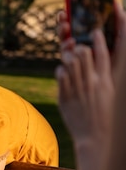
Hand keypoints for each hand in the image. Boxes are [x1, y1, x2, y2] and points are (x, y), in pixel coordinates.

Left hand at [56, 28, 113, 169]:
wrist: (95, 138)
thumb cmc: (105, 115)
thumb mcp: (110, 93)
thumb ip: (105, 76)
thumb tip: (101, 61)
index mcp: (106, 82)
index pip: (102, 54)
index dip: (98, 39)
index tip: (95, 31)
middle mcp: (90, 83)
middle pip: (83, 53)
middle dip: (79, 47)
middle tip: (78, 47)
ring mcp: (76, 89)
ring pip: (69, 62)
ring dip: (69, 57)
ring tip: (70, 57)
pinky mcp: (64, 96)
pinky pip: (60, 74)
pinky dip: (61, 70)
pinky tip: (64, 72)